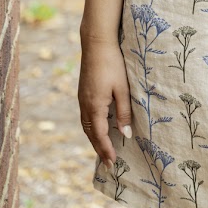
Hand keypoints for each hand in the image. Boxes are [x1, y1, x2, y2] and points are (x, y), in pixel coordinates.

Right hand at [77, 36, 132, 168]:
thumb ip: (123, 112)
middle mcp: (85, 105)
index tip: (113, 163)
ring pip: (86, 126)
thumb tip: (125, 134)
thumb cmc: (113, 64)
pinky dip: (92, 128)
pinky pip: (86, 117)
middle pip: (91, 134)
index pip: (100, 135)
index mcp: (94, 106)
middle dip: (99, 149)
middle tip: (108, 164)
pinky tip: (99, 129)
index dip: (107, 150)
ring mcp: (82, 99)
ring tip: (104, 151)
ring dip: (94, 140)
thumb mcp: (122, 89)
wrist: (96, 43)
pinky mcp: (83, 93)